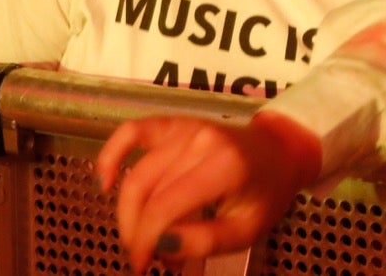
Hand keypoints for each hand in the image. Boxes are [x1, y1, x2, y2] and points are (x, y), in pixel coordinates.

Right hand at [97, 114, 318, 273]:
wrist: (281, 152)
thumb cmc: (266, 193)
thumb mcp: (247, 229)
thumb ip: (204, 241)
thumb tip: (161, 246)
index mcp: (224, 165)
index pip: (165, 206)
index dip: (145, 241)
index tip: (142, 265)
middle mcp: (200, 140)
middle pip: (146, 191)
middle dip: (136, 231)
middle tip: (143, 257)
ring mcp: (185, 127)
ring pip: (137, 173)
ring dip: (128, 211)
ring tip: (138, 237)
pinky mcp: (175, 123)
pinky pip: (134, 130)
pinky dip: (112, 153)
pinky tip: (104, 181)